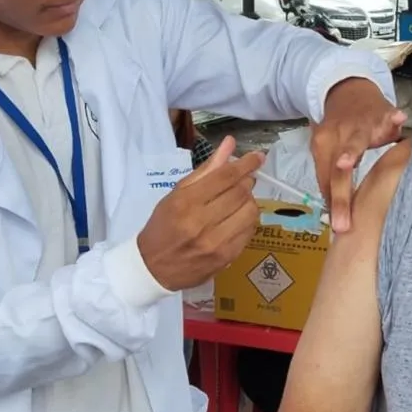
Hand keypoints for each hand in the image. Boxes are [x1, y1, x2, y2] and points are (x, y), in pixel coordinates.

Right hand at [138, 137, 261, 290]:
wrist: (153, 267)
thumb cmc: (163, 225)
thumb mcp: (177, 194)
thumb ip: (206, 169)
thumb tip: (230, 144)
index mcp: (186, 203)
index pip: (225, 177)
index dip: (245, 163)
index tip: (257, 156)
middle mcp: (201, 222)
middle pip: (240, 193)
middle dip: (247, 181)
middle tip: (245, 178)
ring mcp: (216, 243)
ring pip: (250, 211)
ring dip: (249, 200)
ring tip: (239, 199)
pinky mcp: (226, 258)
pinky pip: (249, 231)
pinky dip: (248, 219)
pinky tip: (238, 217)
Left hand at [311, 78, 405, 232]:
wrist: (348, 90)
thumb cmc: (340, 129)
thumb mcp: (329, 150)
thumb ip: (332, 179)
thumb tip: (335, 215)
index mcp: (322, 145)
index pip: (324, 179)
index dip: (331, 203)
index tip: (339, 227)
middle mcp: (338, 134)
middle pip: (337, 171)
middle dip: (340, 197)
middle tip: (343, 224)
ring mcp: (360, 123)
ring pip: (356, 141)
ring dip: (352, 151)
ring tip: (347, 163)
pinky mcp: (381, 112)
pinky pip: (388, 115)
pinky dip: (392, 118)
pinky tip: (399, 120)